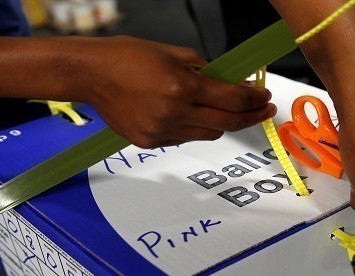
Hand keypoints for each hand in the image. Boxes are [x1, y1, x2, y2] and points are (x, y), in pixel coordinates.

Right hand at [76, 36, 274, 147]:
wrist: (89, 73)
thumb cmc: (128, 57)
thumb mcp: (175, 54)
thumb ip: (209, 71)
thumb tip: (237, 84)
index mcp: (181, 86)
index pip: (233, 100)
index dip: (254, 99)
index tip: (265, 97)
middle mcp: (173, 113)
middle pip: (227, 123)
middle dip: (250, 116)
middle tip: (263, 109)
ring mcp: (161, 131)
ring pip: (208, 134)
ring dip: (223, 122)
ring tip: (227, 110)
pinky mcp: (150, 142)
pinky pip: (185, 138)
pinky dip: (195, 127)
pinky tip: (192, 113)